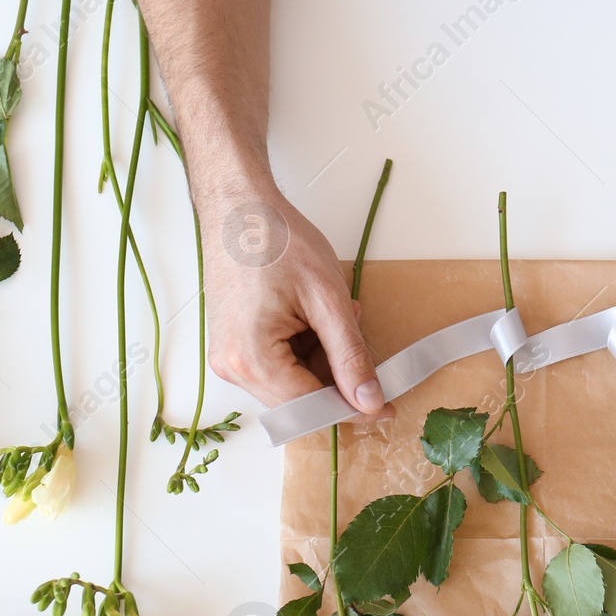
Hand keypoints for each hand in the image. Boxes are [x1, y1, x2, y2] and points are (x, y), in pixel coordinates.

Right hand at [201, 184, 388, 417]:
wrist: (237, 207)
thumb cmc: (276, 240)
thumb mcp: (327, 299)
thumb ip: (350, 357)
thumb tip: (370, 403)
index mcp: (252, 359)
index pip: (310, 407)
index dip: (352, 408)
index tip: (387, 407)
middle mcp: (232, 367)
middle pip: (298, 401)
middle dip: (335, 377)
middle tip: (358, 337)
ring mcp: (228, 358)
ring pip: (289, 385)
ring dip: (320, 361)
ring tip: (332, 316)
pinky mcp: (231, 346)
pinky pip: (275, 366)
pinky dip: (302, 350)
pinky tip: (313, 318)